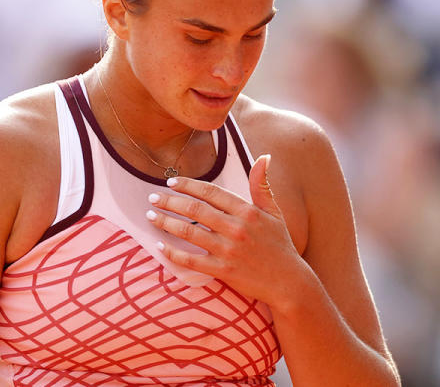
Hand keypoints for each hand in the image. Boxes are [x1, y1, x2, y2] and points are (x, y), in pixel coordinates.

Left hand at [147, 154, 309, 307]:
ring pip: (189, 232)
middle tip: (153, 198)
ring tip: (151, 216)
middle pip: (195, 210)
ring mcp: (229, 250)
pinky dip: (173, 252)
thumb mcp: (275, 212)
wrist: (289, 282)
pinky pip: (192, 260)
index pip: (211, 192)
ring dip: (166, 223)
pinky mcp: (223, 271)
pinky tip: (160, 245)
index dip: (188, 185)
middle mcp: (236, 228)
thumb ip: (262, 185)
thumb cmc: (280, 245)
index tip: (171, 183)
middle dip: (170, 201)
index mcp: (247, 211)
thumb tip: (264, 157)